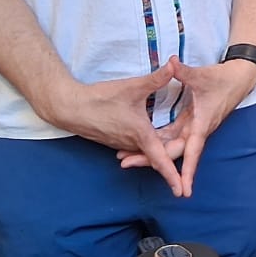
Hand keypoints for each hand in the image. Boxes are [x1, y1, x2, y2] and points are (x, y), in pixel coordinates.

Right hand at [38, 62, 185, 194]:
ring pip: (146, 153)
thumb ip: (156, 78)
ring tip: (176, 156)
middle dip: (171, 164)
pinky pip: (136, 149)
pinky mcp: (115, 141)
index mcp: (141, 135)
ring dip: (158, 155)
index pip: (161, 160)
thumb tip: (174, 63)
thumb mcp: (132, 86)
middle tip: (185, 175)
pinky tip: (153, 143)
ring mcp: (122, 144)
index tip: (182, 192)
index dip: (174, 175)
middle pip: (156, 158)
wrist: (70, 107)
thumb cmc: (101, 98)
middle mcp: (132, 144)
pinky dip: (147, 148)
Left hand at [116, 55, 255, 195]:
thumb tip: (171, 62)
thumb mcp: (202, 76)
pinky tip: (142, 146)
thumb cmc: (223, 80)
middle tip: (126, 163)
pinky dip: (157, 143)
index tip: (182, 189)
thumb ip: (183, 72)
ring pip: (170, 147)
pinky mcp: (190, 123)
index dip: (186, 171)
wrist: (238, 80)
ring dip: (151, 154)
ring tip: (126, 158)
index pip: (191, 151)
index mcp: (201, 123)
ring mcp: (192, 128)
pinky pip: (171, 138)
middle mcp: (196, 130)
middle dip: (151, 160)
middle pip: (173, 152)